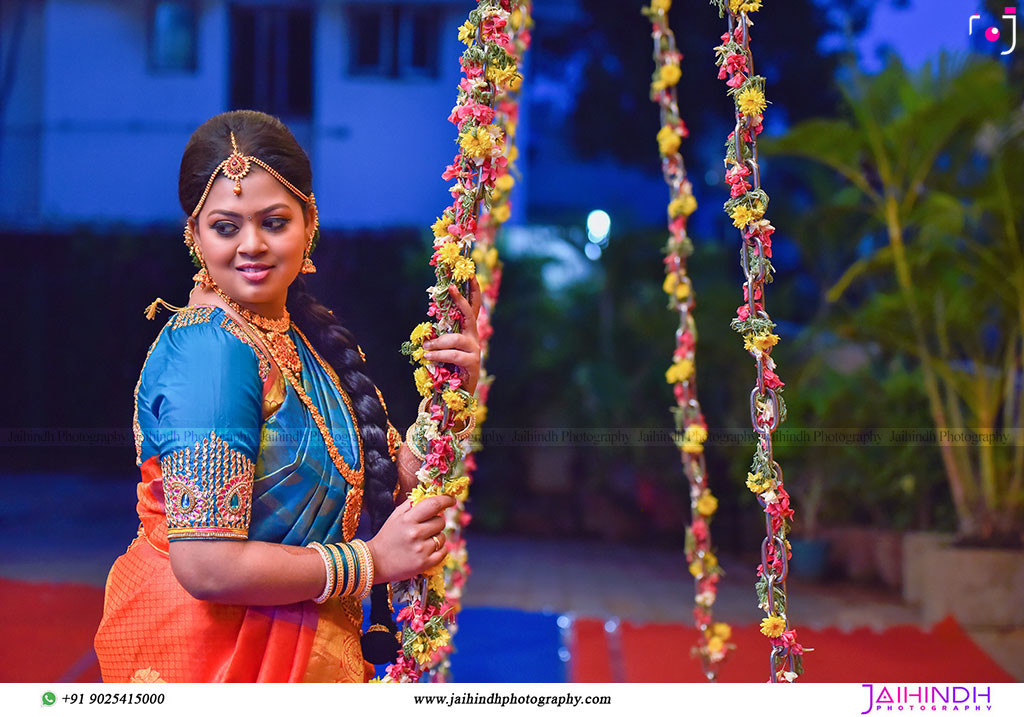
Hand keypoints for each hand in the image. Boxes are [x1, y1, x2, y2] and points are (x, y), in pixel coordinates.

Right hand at [366, 495, 454, 583]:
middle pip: (440, 522)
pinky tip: (428, 550)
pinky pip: (444, 552)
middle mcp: (415, 533)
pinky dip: (439, 550)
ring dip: (437, 537)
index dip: (446, 500)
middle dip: (436, 522)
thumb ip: (411, 504)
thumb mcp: (395, 516)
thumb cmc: (387, 537)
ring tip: (423, 541)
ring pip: (443, 537)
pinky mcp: (424, 564)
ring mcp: (421, 550)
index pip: (433, 504)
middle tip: (425, 528)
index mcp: (408, 519)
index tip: (452, 500)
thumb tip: (430, 494)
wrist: (375, 563)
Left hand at [422, 277, 481, 395]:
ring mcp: (474, 348)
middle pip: (469, 313)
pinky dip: (439, 355)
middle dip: (460, 299)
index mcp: (466, 330)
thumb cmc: (448, 368)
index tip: (470, 274)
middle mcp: (472, 336)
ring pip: (454, 339)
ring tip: (425, 348)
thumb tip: (426, 328)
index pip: (472, 306)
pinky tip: (428, 357)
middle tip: (451, 287)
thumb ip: (439, 336)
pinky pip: (453, 354)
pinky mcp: (472, 361)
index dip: (472, 290)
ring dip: (437, 343)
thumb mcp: (442, 348)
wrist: (457, 392)